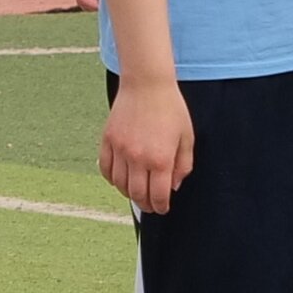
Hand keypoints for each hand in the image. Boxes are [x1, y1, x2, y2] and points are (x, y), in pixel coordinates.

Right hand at [100, 76, 196, 212]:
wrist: (146, 84)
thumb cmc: (170, 108)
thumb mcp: (187, 138)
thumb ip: (183, 165)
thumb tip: (173, 186)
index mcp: (161, 159)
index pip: (158, 195)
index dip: (161, 207)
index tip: (162, 208)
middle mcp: (138, 158)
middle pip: (137, 194)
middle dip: (145, 204)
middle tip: (149, 205)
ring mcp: (120, 150)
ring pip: (119, 184)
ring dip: (128, 193)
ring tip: (136, 193)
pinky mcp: (107, 141)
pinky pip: (105, 169)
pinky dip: (112, 178)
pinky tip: (120, 179)